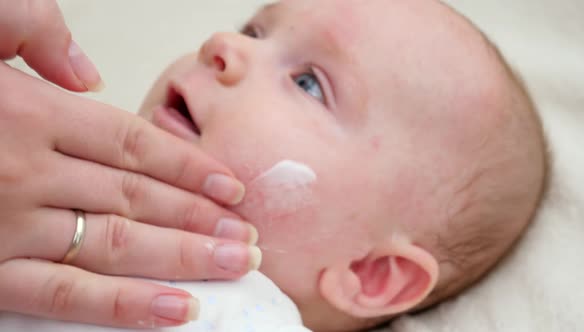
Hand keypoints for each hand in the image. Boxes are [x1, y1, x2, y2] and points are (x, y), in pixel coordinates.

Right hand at [0, 1, 259, 327]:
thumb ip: (27, 32)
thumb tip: (86, 73)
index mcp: (28, 113)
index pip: (136, 146)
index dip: (191, 167)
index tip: (233, 187)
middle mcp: (26, 172)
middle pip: (140, 199)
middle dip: (202, 219)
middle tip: (249, 238)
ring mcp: (7, 227)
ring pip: (117, 246)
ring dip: (182, 258)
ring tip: (232, 266)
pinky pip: (63, 294)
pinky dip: (121, 306)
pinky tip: (174, 309)